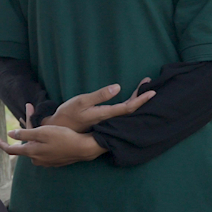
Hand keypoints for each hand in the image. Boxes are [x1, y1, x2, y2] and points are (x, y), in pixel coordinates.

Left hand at [0, 123, 106, 167]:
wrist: (83, 147)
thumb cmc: (63, 137)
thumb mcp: (42, 132)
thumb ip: (25, 134)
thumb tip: (10, 135)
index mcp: (31, 152)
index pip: (11, 150)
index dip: (1, 144)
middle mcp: (37, 159)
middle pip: (25, 144)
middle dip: (25, 130)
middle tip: (29, 112)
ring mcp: (47, 162)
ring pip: (35, 146)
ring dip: (35, 135)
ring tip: (41, 120)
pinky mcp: (55, 161)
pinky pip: (44, 149)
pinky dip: (43, 140)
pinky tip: (51, 132)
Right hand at [40, 78, 155, 131]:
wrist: (59, 128)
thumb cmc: (68, 113)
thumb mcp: (81, 101)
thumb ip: (99, 96)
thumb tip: (118, 87)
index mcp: (105, 114)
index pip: (128, 108)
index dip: (141, 100)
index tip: (152, 92)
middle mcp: (109, 120)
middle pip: (130, 110)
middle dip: (141, 98)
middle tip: (148, 84)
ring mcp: (107, 122)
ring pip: (125, 112)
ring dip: (135, 101)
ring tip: (142, 90)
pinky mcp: (103, 121)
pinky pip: (120, 113)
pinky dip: (127, 105)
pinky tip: (130, 101)